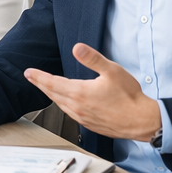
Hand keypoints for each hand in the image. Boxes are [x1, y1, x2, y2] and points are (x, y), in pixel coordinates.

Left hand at [23, 43, 162, 140]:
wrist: (142, 121)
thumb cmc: (130, 97)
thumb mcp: (112, 71)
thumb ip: (92, 59)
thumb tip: (77, 48)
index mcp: (80, 93)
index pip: (52, 83)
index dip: (38, 77)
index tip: (28, 72)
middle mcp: (78, 107)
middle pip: (52, 94)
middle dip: (40, 84)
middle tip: (31, 78)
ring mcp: (83, 118)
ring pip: (61, 105)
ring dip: (51, 95)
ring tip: (45, 88)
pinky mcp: (89, 124)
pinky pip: (70, 113)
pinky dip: (63, 105)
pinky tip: (65, 102)